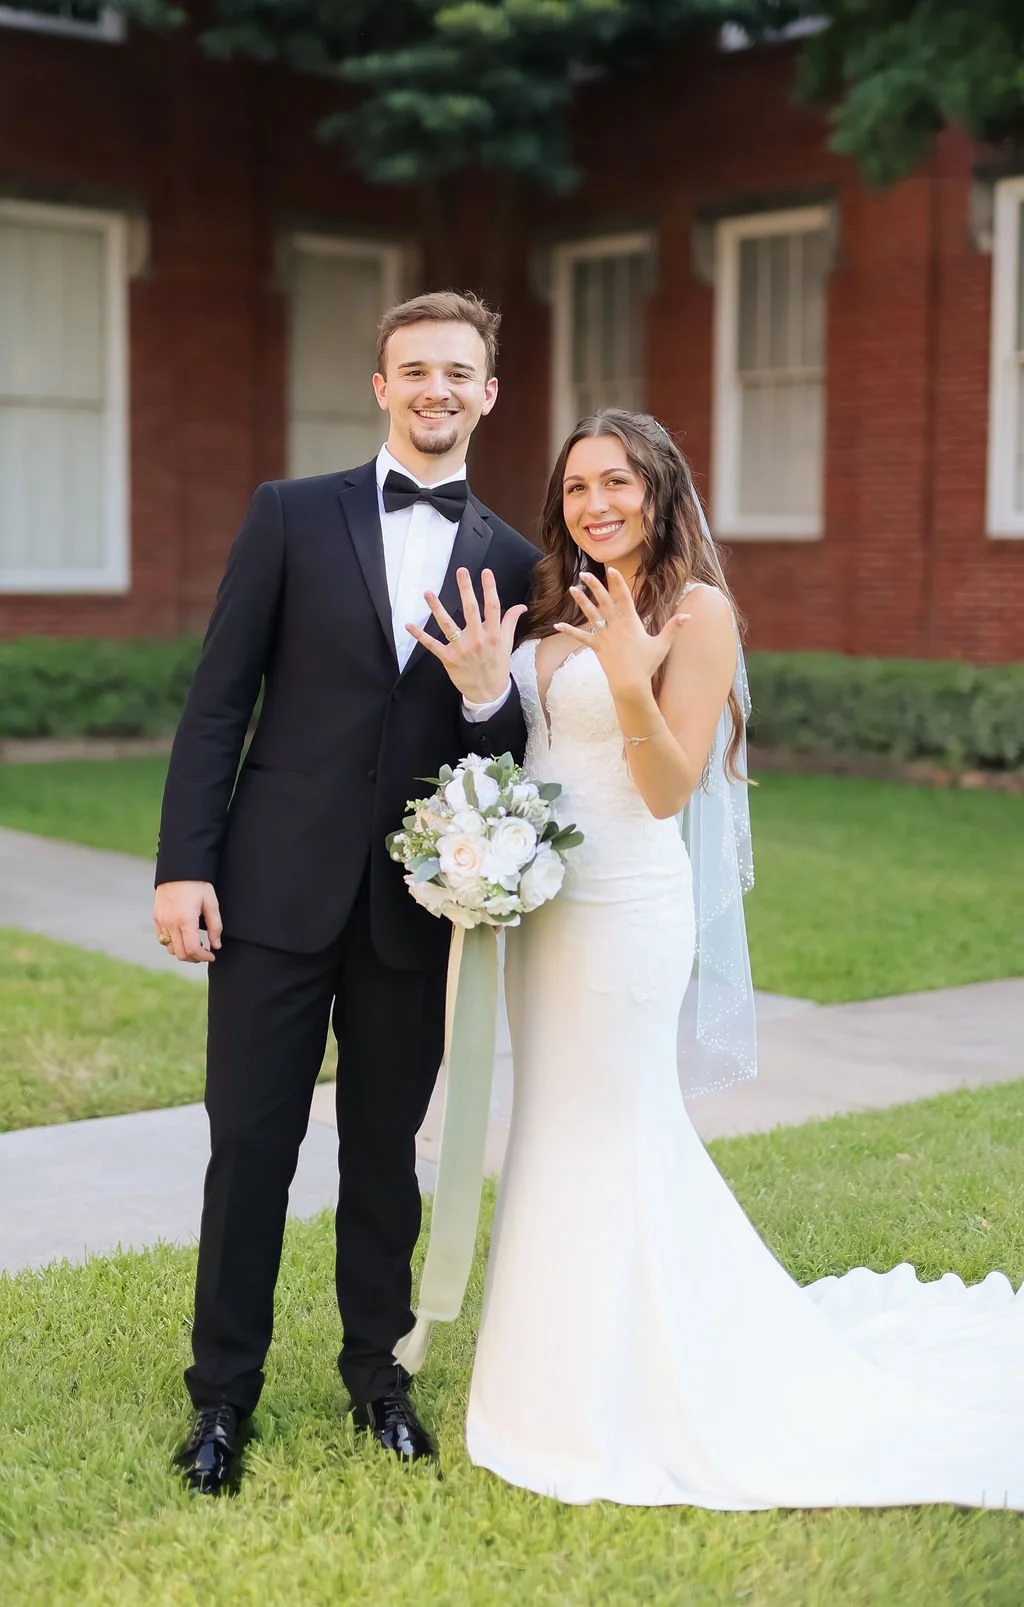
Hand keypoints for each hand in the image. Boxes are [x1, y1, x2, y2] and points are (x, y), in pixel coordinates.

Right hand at [153, 881, 222, 963]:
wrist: (178, 869)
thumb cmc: (197, 884)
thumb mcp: (211, 903)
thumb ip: (215, 926)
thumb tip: (216, 945)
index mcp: (185, 920)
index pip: (193, 949)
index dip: (204, 957)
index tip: (212, 956)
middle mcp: (170, 923)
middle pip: (180, 953)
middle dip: (194, 958)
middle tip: (204, 953)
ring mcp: (161, 921)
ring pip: (170, 948)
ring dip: (183, 952)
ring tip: (195, 945)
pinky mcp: (156, 918)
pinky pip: (162, 939)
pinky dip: (172, 944)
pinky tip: (183, 938)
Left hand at [407, 568, 526, 703]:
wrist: (488, 692)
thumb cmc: (498, 665)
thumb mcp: (507, 643)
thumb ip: (510, 622)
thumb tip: (521, 606)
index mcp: (493, 634)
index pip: (493, 607)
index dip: (490, 588)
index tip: (485, 572)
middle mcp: (478, 639)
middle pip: (471, 610)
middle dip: (465, 589)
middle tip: (461, 571)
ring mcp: (462, 649)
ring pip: (448, 625)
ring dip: (436, 608)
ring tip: (428, 593)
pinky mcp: (448, 658)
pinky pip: (432, 645)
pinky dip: (420, 636)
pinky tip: (409, 625)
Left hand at [554, 568, 689, 699]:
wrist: (630, 684)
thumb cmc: (647, 664)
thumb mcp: (662, 644)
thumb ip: (673, 627)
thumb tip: (689, 615)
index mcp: (631, 622)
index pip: (623, 598)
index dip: (617, 583)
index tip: (611, 570)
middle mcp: (616, 626)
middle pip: (604, 601)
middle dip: (595, 586)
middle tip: (585, 573)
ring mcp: (604, 636)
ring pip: (591, 615)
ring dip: (582, 601)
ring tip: (572, 589)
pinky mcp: (596, 647)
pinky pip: (581, 637)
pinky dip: (569, 631)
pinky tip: (557, 625)